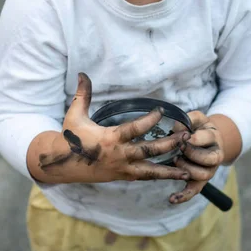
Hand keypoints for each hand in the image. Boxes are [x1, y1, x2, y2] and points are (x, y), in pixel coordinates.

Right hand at [37, 73, 190, 183]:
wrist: (63, 165)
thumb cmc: (71, 138)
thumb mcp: (75, 114)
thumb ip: (83, 94)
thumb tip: (81, 73)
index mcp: (110, 139)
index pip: (135, 129)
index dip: (149, 120)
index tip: (162, 110)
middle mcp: (119, 156)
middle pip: (149, 151)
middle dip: (169, 144)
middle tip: (185, 137)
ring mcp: (122, 169)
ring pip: (150, 171)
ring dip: (170, 169)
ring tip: (188, 170)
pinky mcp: (123, 176)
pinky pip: (144, 177)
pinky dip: (159, 176)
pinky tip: (173, 176)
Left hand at [169, 111, 223, 204]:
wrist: (209, 140)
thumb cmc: (199, 127)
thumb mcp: (197, 118)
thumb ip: (189, 118)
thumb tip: (176, 128)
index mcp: (214, 137)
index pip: (208, 138)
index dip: (194, 139)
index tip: (183, 136)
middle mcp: (215, 155)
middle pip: (209, 159)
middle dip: (192, 154)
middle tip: (180, 149)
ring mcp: (209, 170)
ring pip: (203, 175)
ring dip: (187, 170)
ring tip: (176, 161)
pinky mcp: (200, 181)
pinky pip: (194, 191)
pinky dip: (184, 196)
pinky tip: (171, 199)